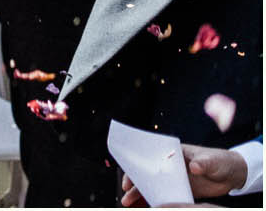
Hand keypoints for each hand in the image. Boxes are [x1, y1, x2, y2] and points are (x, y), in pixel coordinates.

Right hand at [121, 143, 247, 204]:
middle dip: (134, 181)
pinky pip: (165, 195)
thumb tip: (193, 166)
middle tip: (125, 191)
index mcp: (174, 153)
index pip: (150, 156)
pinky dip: (156, 200)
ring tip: (128, 202)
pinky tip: (147, 205)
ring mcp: (175, 178)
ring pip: (154, 185)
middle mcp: (171, 165)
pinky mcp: (182, 190)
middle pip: (148, 172)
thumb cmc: (220, 161)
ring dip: (141, 192)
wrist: (233, 174)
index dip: (138, 164)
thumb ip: (202, 163)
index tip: (131, 173)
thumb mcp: (212, 161)